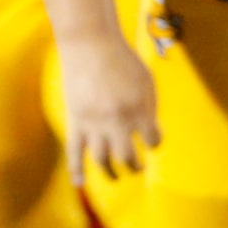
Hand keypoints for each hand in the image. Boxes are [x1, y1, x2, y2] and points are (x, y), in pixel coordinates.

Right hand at [58, 30, 159, 181]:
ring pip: (101, 159)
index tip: (150, 141)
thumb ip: (149, 108)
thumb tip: (149, 133)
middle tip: (137, 167)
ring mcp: (93, 122)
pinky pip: (74, 151)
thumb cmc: (121, 59)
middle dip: (134, 166)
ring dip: (111, 173)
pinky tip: (79, 184)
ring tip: (117, 177)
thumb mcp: (145, 81)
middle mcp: (116, 120)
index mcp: (139, 109)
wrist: (90, 43)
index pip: (151, 140)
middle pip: (127, 156)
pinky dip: (76, 170)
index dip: (153, 142)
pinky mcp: (75, 120)